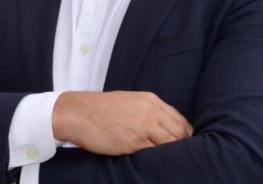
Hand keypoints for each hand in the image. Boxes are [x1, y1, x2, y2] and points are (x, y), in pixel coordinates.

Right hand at [52, 91, 192, 155]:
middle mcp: (150, 111)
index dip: (185, 134)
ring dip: (173, 153)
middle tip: (181, 158)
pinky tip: (156, 163)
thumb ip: (148, 111)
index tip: (184, 145)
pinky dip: (159, 159)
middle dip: (183, 146)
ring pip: (172, 143)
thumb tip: (163, 127)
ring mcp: (143, 126)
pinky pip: (155, 152)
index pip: (180, 119)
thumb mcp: (129, 102)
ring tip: (170, 163)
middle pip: (180, 132)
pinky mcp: (133, 141)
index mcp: (150, 100)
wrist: (77, 113)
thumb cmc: (100, 110)